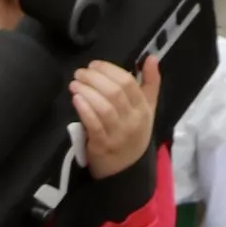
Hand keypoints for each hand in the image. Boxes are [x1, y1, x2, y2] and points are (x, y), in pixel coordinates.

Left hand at [71, 51, 158, 177]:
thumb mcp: (147, 109)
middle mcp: (133, 120)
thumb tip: (151, 57)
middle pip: (114, 92)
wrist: (126, 169)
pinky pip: (94, 125)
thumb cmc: (134, 133)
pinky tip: (76, 100)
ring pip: (104, 107)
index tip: (94, 65)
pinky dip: (84, 110)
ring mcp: (118, 134)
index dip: (109, 70)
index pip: (128, 82)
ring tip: (74, 84)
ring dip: (87, 92)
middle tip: (80, 73)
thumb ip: (150, 82)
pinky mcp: (103, 145)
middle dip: (94, 78)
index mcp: (143, 108)